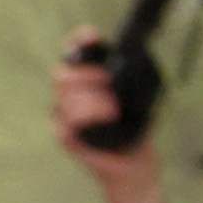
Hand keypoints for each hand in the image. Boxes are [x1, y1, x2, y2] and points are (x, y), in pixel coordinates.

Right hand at [53, 29, 164, 202]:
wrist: (135, 165)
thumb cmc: (135, 130)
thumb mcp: (140, 99)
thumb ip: (131, 78)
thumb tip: (134, 57)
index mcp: (87, 79)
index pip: (75, 52)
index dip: (79, 41)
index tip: (92, 37)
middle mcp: (71, 93)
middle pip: (62, 73)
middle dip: (87, 76)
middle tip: (108, 84)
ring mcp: (64, 114)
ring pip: (65, 96)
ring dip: (93, 101)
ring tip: (112, 112)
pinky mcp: (64, 135)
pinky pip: (67, 121)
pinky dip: (87, 119)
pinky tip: (104, 121)